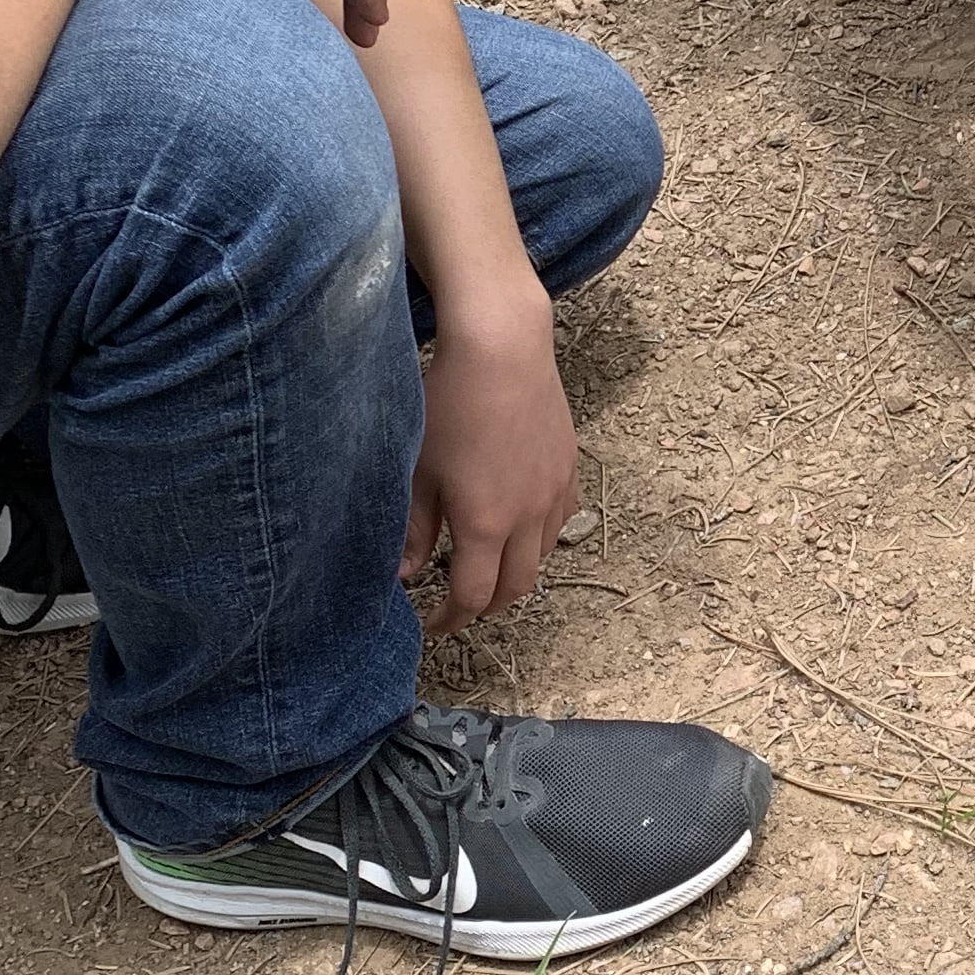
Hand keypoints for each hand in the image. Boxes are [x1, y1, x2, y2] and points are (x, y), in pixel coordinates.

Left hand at [403, 297, 577, 620]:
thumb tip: (406, 575)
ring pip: (543, 557)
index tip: (431, 625)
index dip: (451, 620)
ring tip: (486, 563)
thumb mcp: (418, 469)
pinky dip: (538, 538)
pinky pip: (560, 521)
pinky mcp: (568, 468)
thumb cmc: (449, 403)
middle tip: (458, 604)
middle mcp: (528, 517)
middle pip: (516, 588)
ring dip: (514, 572)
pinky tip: (517, 522)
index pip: (474, 596)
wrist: (503, 349)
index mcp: (485, 523)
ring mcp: (554, 493)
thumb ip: (414, 529)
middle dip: (486, 605)